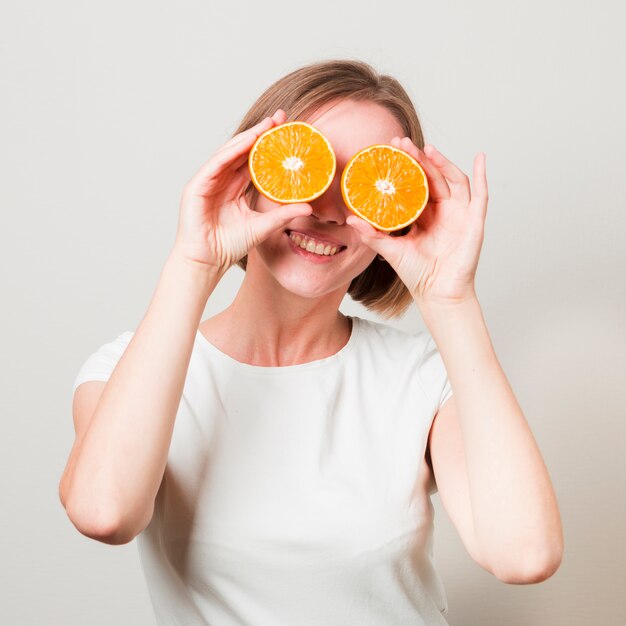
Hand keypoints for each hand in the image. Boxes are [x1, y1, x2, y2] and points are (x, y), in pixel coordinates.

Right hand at [171, 109, 312, 273]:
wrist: (207, 262)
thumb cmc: (229, 246)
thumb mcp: (262, 227)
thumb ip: (283, 215)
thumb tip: (309, 207)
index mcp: (235, 188)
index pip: (254, 161)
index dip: (269, 145)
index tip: (289, 131)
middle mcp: (221, 180)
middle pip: (243, 151)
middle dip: (261, 133)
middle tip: (281, 117)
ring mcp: (207, 181)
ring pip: (230, 152)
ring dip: (248, 136)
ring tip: (268, 124)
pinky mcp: (196, 186)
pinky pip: (217, 163)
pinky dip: (232, 151)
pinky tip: (248, 141)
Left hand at [346, 138, 488, 305]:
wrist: (437, 294)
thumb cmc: (418, 274)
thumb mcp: (391, 250)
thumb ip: (372, 234)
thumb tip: (349, 219)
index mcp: (423, 215)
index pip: (415, 184)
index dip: (405, 166)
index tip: (390, 150)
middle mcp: (442, 211)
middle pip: (432, 177)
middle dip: (419, 159)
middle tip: (402, 143)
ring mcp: (459, 214)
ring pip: (453, 180)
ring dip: (443, 162)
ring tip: (428, 148)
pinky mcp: (474, 221)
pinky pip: (481, 195)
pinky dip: (482, 175)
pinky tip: (480, 158)